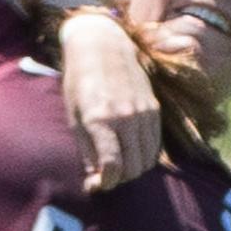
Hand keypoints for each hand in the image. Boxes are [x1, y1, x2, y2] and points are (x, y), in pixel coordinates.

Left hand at [59, 11, 162, 191]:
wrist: (102, 46)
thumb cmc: (80, 82)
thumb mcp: (74, 117)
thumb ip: (86, 151)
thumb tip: (96, 183)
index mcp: (100, 120)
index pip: (112, 167)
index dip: (105, 183)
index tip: (96, 184)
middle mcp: (126, 117)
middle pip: (133, 168)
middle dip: (119, 178)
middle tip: (105, 175)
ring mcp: (143, 112)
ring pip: (147, 159)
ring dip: (133, 169)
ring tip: (117, 164)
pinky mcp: (154, 108)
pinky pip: (155, 144)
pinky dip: (145, 155)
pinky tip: (130, 151)